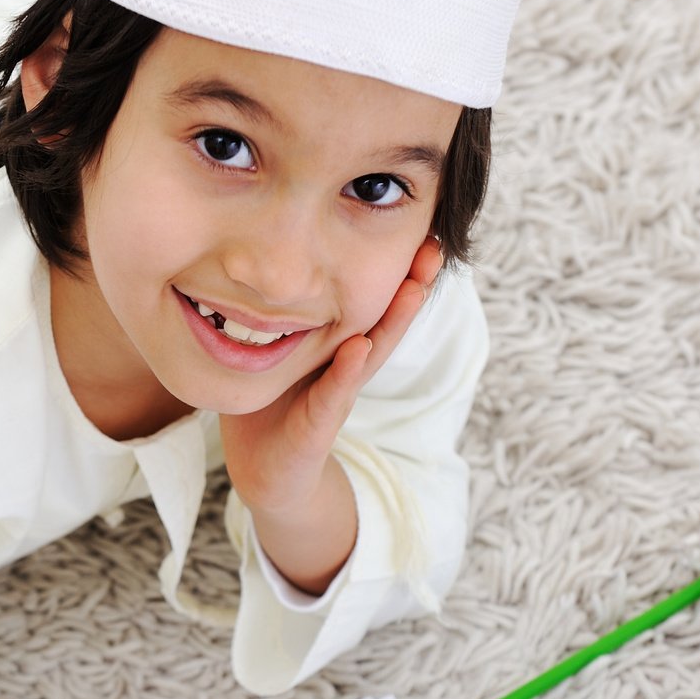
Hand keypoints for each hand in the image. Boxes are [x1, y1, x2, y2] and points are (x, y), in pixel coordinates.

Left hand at [220, 236, 441, 514]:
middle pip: (385, 319)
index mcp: (340, 345)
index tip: (419, 228)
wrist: (264, 470)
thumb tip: (266, 247)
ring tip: (414, 286)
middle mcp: (348, 367)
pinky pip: (333, 395)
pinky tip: (358, 345)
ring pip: (371, 352)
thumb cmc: (272, 402)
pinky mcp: (317, 427)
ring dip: (395, 320)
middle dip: (412, 284)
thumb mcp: (279, 348)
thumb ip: (282, 309)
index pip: (371, 300)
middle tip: (434, 247)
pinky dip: (346, 371)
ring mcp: (337, 396)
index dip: (394, 268)